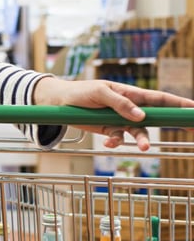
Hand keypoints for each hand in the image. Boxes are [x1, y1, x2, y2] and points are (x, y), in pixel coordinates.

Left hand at [32, 77, 193, 149]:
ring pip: (137, 132)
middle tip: (189, 130)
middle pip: (155, 117)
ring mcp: (120, 120)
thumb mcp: (100, 92)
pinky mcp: (108, 129)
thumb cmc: (82, 91)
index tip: (193, 109)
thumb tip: (140, 116)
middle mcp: (129, 107)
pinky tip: (108, 142)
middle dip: (171, 123)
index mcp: (131, 93)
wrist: (60, 102)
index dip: (178, 103)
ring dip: (142, 140)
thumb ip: (120, 103)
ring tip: (144, 148)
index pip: (159, 98)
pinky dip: (115, 141)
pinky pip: (117, 138)